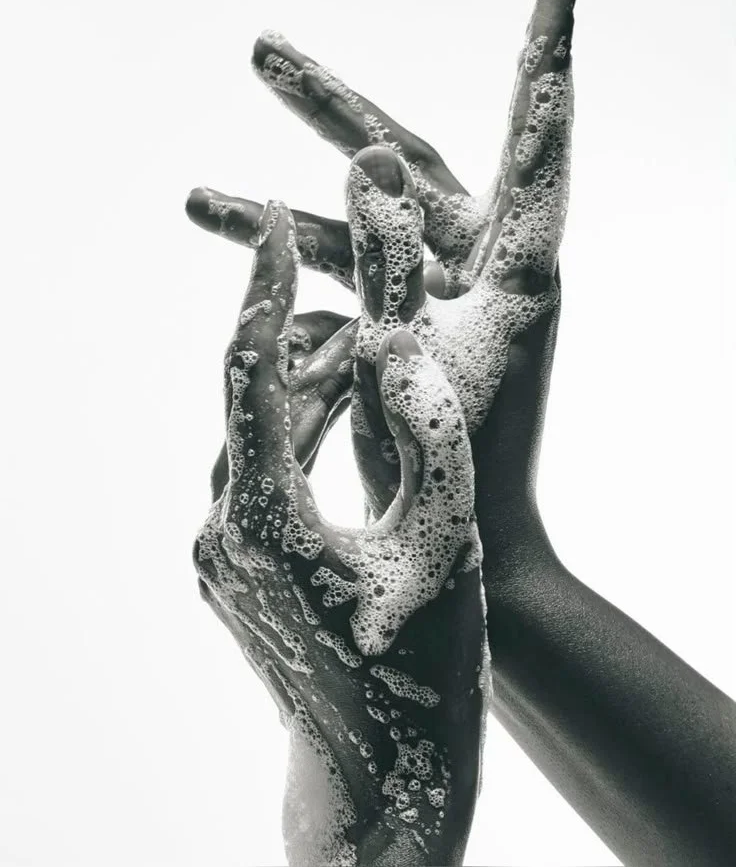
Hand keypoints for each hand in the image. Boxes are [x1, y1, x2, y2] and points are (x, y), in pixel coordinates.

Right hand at [187, 0, 576, 531]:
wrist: (460, 542)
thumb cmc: (453, 468)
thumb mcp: (413, 353)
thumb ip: (396, 256)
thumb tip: (379, 156)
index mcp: (518, 269)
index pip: (537, 141)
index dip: (548, 54)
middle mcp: (484, 270)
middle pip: (411, 164)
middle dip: (329, 110)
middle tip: (262, 52)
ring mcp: (438, 298)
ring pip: (358, 231)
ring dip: (278, 214)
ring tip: (194, 201)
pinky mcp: (402, 329)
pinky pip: (344, 291)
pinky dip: (293, 293)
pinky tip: (237, 308)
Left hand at [194, 200, 487, 865]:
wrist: (377, 769)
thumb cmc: (422, 667)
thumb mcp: (443, 545)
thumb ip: (427, 440)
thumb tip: (396, 346)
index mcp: (265, 521)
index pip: (251, 376)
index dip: (263, 290)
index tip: (276, 221)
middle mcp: (222, 533)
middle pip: (255, 403)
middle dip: (305, 338)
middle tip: (349, 279)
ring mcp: (219, 555)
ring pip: (256, 440)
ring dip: (305, 393)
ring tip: (359, 351)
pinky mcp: (231, 569)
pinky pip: (257, 477)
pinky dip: (295, 440)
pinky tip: (335, 418)